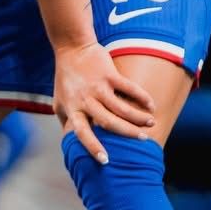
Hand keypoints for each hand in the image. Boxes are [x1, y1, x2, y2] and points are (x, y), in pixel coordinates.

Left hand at [52, 42, 155, 165]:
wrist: (72, 49)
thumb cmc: (65, 78)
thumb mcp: (59, 102)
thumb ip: (66, 122)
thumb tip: (71, 142)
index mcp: (73, 109)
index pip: (82, 132)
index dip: (93, 147)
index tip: (105, 161)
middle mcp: (86, 100)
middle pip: (108, 122)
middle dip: (127, 133)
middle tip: (143, 140)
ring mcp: (98, 87)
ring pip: (121, 107)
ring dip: (138, 117)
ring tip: (150, 123)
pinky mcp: (109, 74)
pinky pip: (129, 87)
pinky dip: (142, 97)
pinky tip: (151, 105)